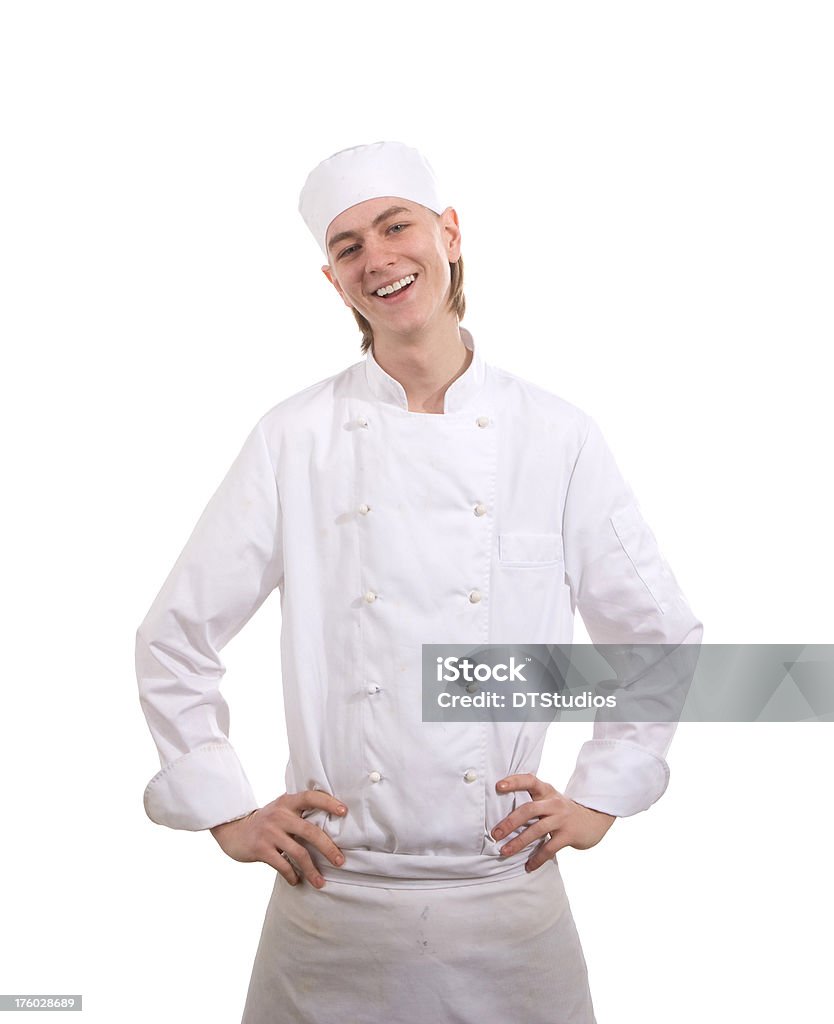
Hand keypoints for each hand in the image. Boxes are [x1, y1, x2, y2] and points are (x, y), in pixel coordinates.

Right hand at [210, 790, 347, 888]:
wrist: (233, 830)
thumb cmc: (265, 821)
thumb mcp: (280, 809)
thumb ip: (298, 812)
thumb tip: (329, 824)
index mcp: (287, 803)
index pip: (311, 797)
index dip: (328, 803)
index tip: (344, 812)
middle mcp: (280, 815)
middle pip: (310, 831)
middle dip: (328, 848)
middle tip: (340, 861)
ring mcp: (270, 832)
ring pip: (298, 853)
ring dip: (312, 870)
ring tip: (321, 882)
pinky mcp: (261, 849)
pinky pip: (283, 865)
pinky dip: (292, 875)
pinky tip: (297, 881)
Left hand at [490, 773, 615, 872]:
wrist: (594, 819)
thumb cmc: (563, 810)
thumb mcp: (550, 799)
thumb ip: (532, 802)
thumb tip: (502, 813)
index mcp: (547, 791)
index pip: (530, 780)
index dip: (514, 782)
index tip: (498, 786)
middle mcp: (554, 803)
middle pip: (529, 809)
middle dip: (510, 822)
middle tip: (495, 834)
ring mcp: (562, 819)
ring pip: (537, 830)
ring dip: (519, 842)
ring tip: (504, 851)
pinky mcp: (568, 835)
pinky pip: (549, 848)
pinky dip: (537, 858)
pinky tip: (528, 866)